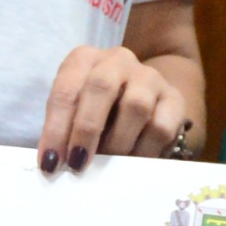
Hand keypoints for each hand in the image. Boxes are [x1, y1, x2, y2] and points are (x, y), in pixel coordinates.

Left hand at [36, 39, 194, 173]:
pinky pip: (161, 126)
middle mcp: (117, 60)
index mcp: (83, 59)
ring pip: (136, 105)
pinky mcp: (174, 99)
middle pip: (101, 87)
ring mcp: (149, 77)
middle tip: (78, 164)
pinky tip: (134, 164)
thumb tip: (54, 165)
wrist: (143, 101)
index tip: (51, 163)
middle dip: (86, 129)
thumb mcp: (73, 115)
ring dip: (118, 142)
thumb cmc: (96, 112)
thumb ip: (62, 133)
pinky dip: (144, 151)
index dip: (56, 129)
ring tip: (108, 166)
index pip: (65, 90)